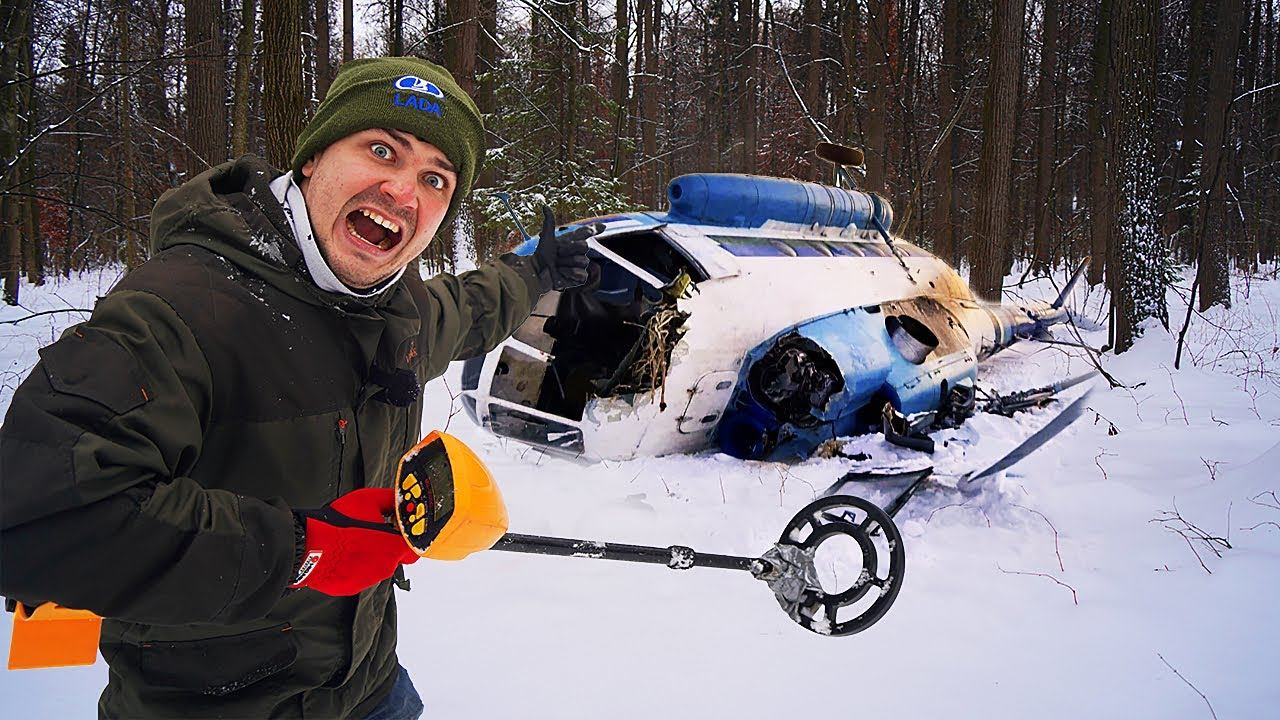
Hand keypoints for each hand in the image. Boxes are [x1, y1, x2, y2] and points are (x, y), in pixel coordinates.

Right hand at [290, 488, 418, 595]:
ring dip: (368, 556)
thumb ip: (389, 499)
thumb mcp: (367, 500)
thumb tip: (399, 498)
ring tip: (350, 542)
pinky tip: (341, 554)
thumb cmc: (336, 525)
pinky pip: (357, 576)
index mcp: (393, 547)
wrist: (307, 547)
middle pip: (394, 557)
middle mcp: (385, 567)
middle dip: (386, 546)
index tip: (397, 530)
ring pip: (375, 567)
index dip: (406, 537)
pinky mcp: (350, 587)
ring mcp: (367, 580)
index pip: (414, 547)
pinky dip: (352, 567)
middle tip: (370, 533)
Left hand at [531, 205, 601, 291]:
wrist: (537, 271)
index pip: (586, 233)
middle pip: (584, 246)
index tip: (602, 226)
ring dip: (566, 263)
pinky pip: (582, 274)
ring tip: (557, 265)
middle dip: (568, 249)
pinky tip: (561, 273)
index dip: (594, 229)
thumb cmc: (542, 255)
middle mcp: (577, 252)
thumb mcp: (547, 237)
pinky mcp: (580, 277)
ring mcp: (580, 265)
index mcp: (571, 241)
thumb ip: (549, 222)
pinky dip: (570, 273)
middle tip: (557, 253)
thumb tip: (545, 205)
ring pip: (582, 260)